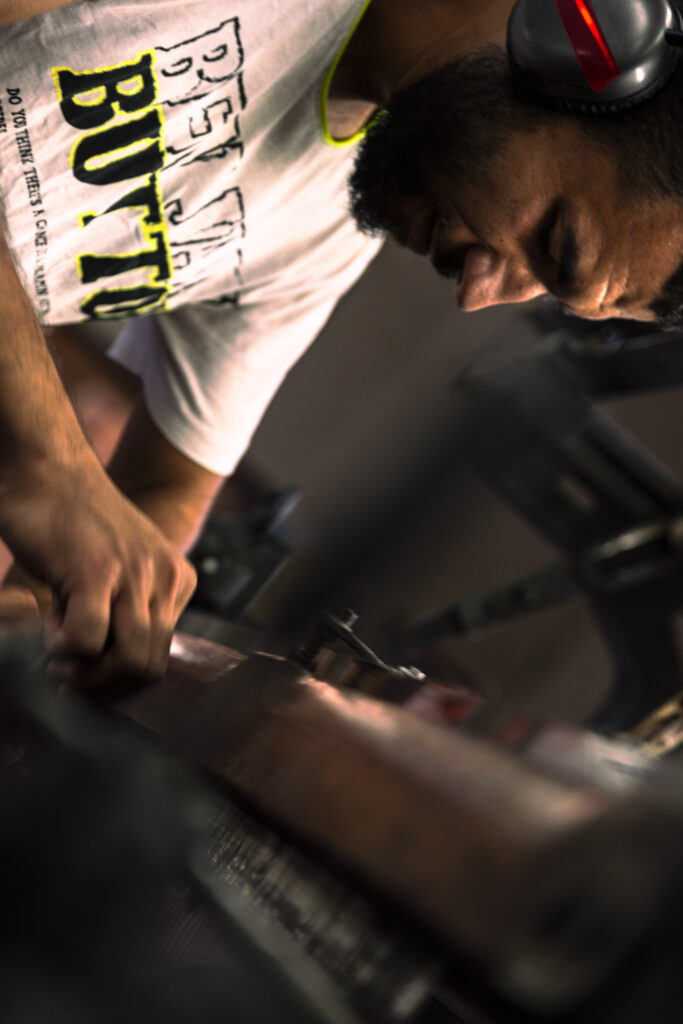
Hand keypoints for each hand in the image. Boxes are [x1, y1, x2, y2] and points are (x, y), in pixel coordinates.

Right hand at [0, 455, 195, 685]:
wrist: (49, 468)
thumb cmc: (72, 519)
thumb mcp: (119, 564)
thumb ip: (127, 606)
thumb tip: (107, 667)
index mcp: (175, 578)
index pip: (160, 656)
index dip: (119, 676)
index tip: (86, 671)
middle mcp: (164, 577)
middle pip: (149, 668)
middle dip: (104, 687)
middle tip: (67, 676)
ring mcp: (134, 575)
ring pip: (128, 662)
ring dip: (85, 675)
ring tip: (56, 655)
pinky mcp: (97, 573)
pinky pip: (88, 641)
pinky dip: (62, 653)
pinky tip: (47, 636)